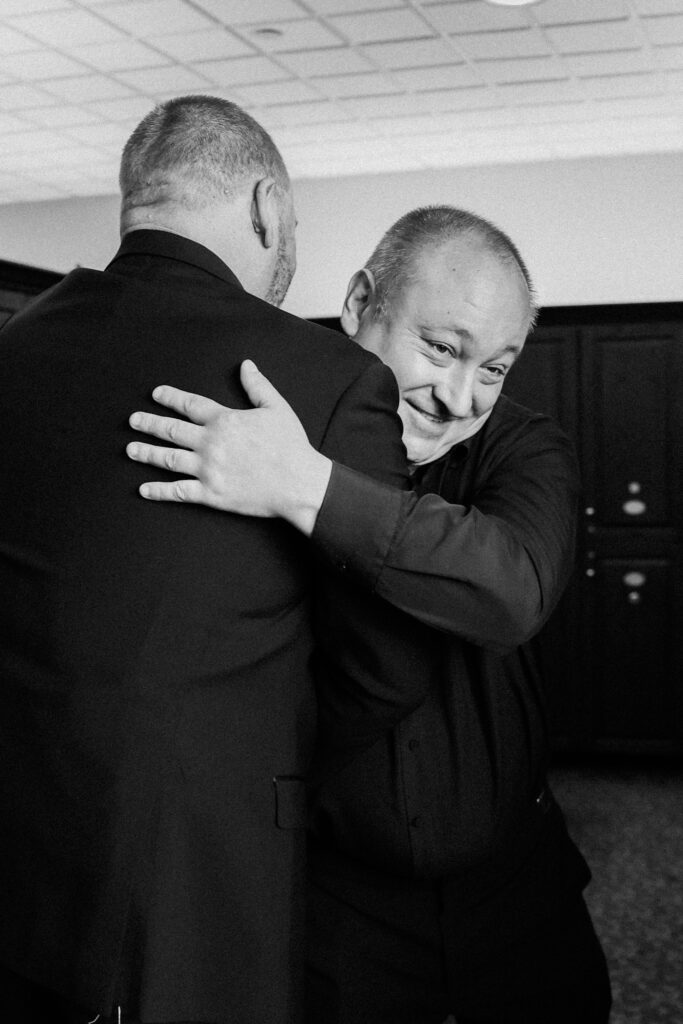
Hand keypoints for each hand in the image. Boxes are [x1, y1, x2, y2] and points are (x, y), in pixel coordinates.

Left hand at [126, 360, 331, 534]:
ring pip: (168, 459)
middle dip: (149, 424)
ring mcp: (208, 469)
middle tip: (133, 421)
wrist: (299, 483)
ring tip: (130, 450)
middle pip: (171, 430)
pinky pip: (179, 491)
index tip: (155, 394)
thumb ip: (257, 386)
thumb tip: (246, 365)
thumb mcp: (276, 408)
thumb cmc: (291, 446)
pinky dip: (159, 491)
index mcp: (225, 420)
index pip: (190, 405)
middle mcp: (211, 443)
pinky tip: (144, 489)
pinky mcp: (211, 494)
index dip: (170, 398)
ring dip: (146, 453)